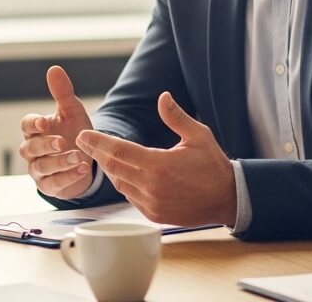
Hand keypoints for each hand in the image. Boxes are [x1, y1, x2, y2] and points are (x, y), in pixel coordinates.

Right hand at [19, 66, 95, 198]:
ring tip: (78, 157)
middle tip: (61, 142)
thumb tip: (54, 68)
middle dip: (45, 145)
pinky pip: (54, 184)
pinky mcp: (50, 186)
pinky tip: (83, 169)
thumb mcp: (72, 111)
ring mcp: (39, 170)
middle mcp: (33, 151)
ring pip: (42, 167)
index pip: (26, 125)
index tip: (44, 122)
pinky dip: (68, 177)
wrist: (87, 157)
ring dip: (60, 162)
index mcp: (36, 130)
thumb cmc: (75, 132)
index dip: (33, 124)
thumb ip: (63, 92)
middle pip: (29, 148)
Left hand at [75, 91, 235, 226]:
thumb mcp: (198, 135)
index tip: (83, 135)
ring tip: (102, 155)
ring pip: (120, 184)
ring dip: (110, 169)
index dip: (98, 142)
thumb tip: (162, 97)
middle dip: (96, 153)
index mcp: (159, 165)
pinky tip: (123, 174)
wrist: (228, 199)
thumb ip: (176, 117)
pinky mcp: (154, 215)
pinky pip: (130, 198)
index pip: (119, 150)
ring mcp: (152, 204)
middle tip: (84, 142)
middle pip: (113, 167)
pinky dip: (124, 184)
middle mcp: (151, 186)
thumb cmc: (213, 165)